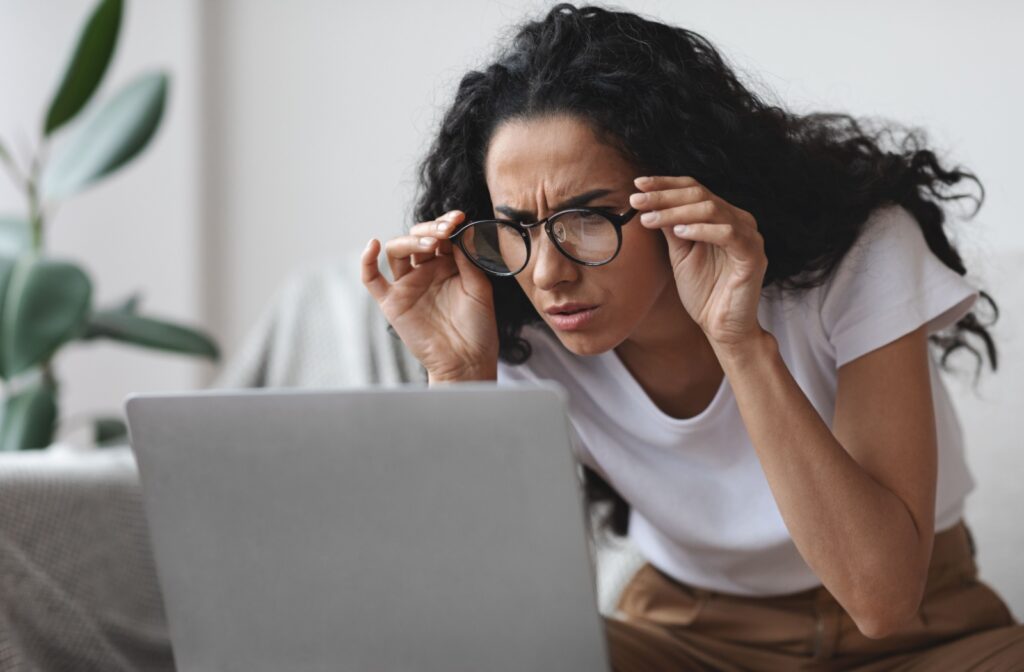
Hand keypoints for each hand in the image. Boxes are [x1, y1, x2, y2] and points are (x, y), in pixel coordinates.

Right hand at [361, 210, 498, 381]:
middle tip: (446, 230)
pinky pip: (372, 279)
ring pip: (397, 251)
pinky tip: (372, 245)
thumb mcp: (480, 289)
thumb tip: (462, 229)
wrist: (467, 361)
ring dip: (411, 241)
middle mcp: (426, 271)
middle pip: (417, 238)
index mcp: (448, 265)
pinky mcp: (392, 302)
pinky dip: (366, 261)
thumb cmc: (478, 328)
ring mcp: (408, 286)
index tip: (458, 218)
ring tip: (430, 244)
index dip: (446, 224)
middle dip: (430, 229)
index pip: (441, 235)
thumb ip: (469, 259)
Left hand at [629, 176, 767, 346]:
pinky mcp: (753, 256)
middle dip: (664, 196)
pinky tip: (679, 233)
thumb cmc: (703, 291)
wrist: (721, 326)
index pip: (694, 189)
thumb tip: (649, 202)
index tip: (637, 184)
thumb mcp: (680, 254)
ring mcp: (749, 236)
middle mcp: (739, 220)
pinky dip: (702, 230)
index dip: (665, 184)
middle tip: (636, 200)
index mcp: (722, 216)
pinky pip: (729, 234)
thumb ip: (671, 227)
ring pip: (712, 209)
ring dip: (676, 212)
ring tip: (650, 219)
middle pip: (700, 194)